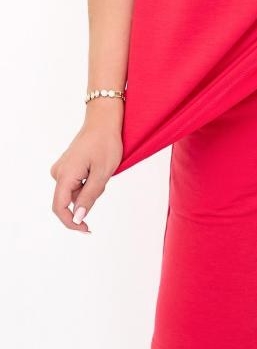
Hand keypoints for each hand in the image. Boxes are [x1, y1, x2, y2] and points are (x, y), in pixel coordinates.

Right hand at [50, 110, 123, 232]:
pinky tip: (97, 168)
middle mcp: (58, 172)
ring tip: (102, 171)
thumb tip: (77, 218)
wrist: (104, 119)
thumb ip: (89, 197)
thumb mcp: (102, 172)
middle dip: (86, 200)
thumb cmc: (106, 142)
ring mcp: (61, 168)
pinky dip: (88, 182)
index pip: (60, 208)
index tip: (86, 229)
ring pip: (74, 192)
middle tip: (103, 183)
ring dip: (89, 190)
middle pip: (69, 200)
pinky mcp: (67, 166)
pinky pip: (76, 183)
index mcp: (65, 175)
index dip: (71, 223)